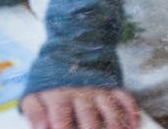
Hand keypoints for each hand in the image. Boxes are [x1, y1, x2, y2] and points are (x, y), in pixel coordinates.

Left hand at [22, 87, 139, 128]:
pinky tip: (133, 125)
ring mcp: (100, 90)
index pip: (61, 119)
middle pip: (89, 119)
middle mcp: (82, 94)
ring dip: (114, 126)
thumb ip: (35, 113)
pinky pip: (126, 99)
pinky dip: (132, 112)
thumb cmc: (51, 78)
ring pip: (111, 111)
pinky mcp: (113, 86)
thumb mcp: (34, 93)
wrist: (71, 47)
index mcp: (60, 96)